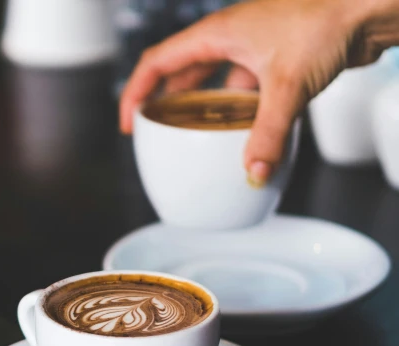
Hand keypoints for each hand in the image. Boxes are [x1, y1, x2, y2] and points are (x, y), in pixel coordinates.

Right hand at [120, 0, 398, 184]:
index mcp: (216, 32)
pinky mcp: (275, 55)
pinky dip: (237, 108)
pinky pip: (241, 84)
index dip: (136, 92)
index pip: (157, 62)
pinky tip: (242, 129)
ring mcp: (252, 44)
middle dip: (164, 102)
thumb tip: (252, 174)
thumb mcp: (288, 86)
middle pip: (180, 71)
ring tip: (195, 136)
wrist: (370, 5)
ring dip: (202, 107)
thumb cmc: (327, 23)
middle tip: (156, 132)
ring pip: (212, 79)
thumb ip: (266, 135)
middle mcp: (229, 35)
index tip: (130, 122)